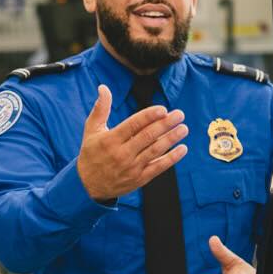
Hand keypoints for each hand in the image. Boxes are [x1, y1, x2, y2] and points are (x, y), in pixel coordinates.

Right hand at [76, 84, 188, 200]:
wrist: (88, 185)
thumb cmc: (91, 153)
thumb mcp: (91, 130)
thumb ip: (100, 108)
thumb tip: (103, 87)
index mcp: (110, 140)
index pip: (133, 125)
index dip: (149, 116)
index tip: (163, 109)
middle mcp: (122, 153)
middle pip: (147, 136)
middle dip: (165, 124)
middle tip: (179, 114)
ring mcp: (131, 167)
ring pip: (155, 151)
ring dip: (171, 139)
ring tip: (184, 128)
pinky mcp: (139, 179)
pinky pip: (158, 167)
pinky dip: (172, 158)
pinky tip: (182, 149)